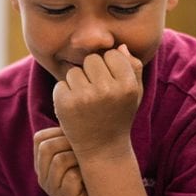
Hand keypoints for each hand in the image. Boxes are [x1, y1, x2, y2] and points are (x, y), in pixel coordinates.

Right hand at [33, 125, 90, 195]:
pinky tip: (91, 177)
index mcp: (42, 163)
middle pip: (47, 147)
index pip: (40, 138)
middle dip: (70, 142)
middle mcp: (42, 176)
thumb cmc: (91, 173)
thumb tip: (78, 107)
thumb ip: (72, 137)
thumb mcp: (78, 152)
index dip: (60, 132)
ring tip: (90, 162)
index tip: (79, 137)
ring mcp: (53, 189)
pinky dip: (85, 172)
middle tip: (87, 148)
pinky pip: (72, 176)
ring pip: (60, 160)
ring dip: (79, 157)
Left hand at [53, 44, 142, 159]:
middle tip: (96, 95)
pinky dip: (63, 95)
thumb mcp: (134, 94)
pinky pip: (60, 84)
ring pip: (74, 71)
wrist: (103, 150)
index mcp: (128, 85)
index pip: (112, 54)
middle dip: (91, 74)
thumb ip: (133, 68)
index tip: (110, 85)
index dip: (109, 68)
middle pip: (92, 60)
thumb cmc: (119, 117)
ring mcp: (85, 98)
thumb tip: (120, 46)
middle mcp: (108, 90)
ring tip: (85, 103)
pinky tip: (74, 109)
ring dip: (77, 84)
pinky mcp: (66, 104)